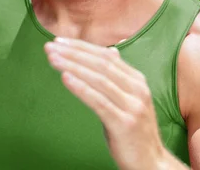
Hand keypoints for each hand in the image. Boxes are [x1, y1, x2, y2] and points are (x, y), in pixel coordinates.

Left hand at [44, 37, 166, 169]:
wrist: (150, 163)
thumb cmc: (134, 129)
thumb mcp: (129, 98)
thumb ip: (119, 76)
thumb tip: (112, 51)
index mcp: (137, 80)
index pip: (105, 56)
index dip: (80, 47)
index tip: (58, 41)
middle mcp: (137, 89)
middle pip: (100, 64)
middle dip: (72, 53)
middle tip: (49, 47)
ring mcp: (132, 106)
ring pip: (98, 80)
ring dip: (73, 67)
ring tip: (53, 59)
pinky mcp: (124, 123)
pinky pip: (99, 101)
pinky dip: (81, 88)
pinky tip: (65, 78)